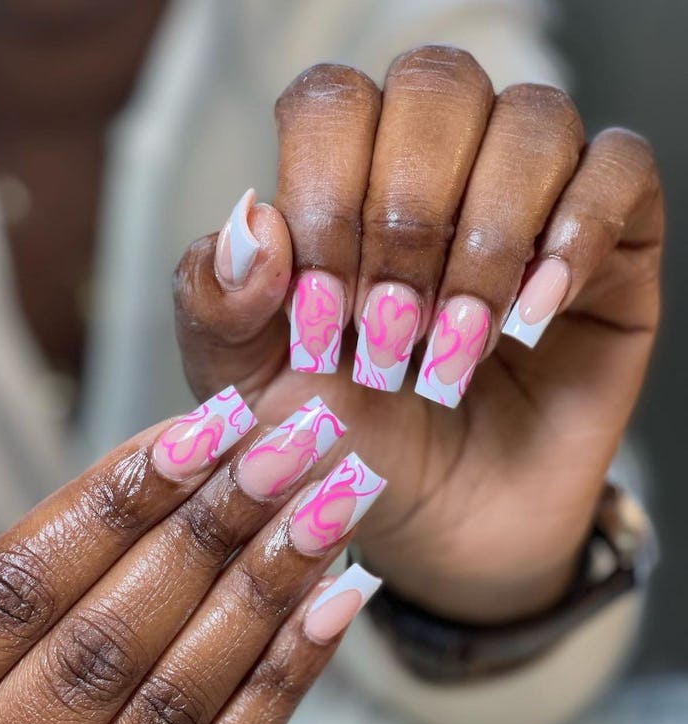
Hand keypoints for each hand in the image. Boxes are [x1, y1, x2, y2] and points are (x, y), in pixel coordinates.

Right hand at [0, 390, 382, 723]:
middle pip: (114, 637)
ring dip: (268, 593)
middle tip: (296, 441)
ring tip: (333, 503)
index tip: (209, 424)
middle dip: (216, 528)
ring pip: (177, 704)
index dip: (123, 499)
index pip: (25, 587)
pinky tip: (335, 604)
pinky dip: (282, 686)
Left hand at [174, 46, 662, 622]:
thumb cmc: (338, 444)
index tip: (325, 313)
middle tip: (392, 332)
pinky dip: (576, 235)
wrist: (428, 522)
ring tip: (457, 345)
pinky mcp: (611, 243)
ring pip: (533, 122)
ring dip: (485, 241)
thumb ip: (216, 306)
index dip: (327, 194)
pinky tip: (530, 316)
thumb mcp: (249, 389)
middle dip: (407, 219)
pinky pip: (621, 172)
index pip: (335, 103)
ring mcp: (529, 198)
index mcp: (341, 181)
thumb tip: (250, 220)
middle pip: (436, 88)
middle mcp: (437, 169)